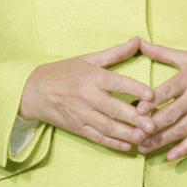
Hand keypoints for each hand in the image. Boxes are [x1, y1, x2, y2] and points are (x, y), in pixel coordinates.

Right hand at [19, 37, 155, 150]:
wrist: (32, 91)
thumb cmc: (64, 72)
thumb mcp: (89, 59)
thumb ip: (116, 53)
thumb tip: (138, 40)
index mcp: (93, 77)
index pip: (118, 83)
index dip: (135, 89)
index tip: (152, 95)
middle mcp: (88, 97)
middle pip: (114, 109)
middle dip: (135, 119)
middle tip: (153, 125)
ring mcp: (81, 114)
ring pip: (107, 127)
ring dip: (127, 134)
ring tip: (145, 138)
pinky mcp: (77, 128)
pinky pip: (97, 137)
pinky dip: (113, 143)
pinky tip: (128, 147)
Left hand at [137, 39, 186, 160]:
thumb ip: (162, 53)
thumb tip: (139, 42)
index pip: (166, 92)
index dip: (150, 102)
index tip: (135, 111)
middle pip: (170, 115)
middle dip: (150, 127)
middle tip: (132, 135)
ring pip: (180, 130)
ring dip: (160, 141)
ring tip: (143, 148)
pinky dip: (183, 150)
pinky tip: (169, 157)